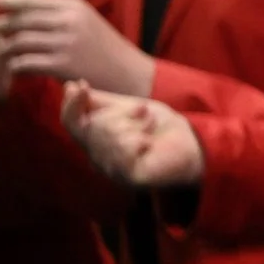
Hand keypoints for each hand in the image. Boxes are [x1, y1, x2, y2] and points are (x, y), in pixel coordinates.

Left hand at [0, 0, 155, 96]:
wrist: (129, 73)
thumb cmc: (102, 48)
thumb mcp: (84, 21)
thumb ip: (56, 14)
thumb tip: (16, 13)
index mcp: (73, 5)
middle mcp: (69, 20)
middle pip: (20, 19)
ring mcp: (66, 42)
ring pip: (19, 41)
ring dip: (6, 49)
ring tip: (3, 55)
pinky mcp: (63, 65)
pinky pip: (25, 62)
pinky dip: (16, 66)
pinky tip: (16, 69)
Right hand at [59, 80, 204, 187]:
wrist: (194, 144)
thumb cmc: (160, 127)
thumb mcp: (128, 107)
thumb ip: (100, 102)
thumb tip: (70, 86)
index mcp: (95, 140)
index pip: (70, 122)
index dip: (71, 104)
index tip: (80, 85)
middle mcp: (98, 157)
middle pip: (92, 125)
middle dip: (122, 112)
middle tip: (144, 113)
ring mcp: (112, 170)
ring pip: (109, 136)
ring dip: (137, 124)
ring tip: (149, 129)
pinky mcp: (129, 177)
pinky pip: (124, 149)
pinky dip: (141, 139)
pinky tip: (149, 144)